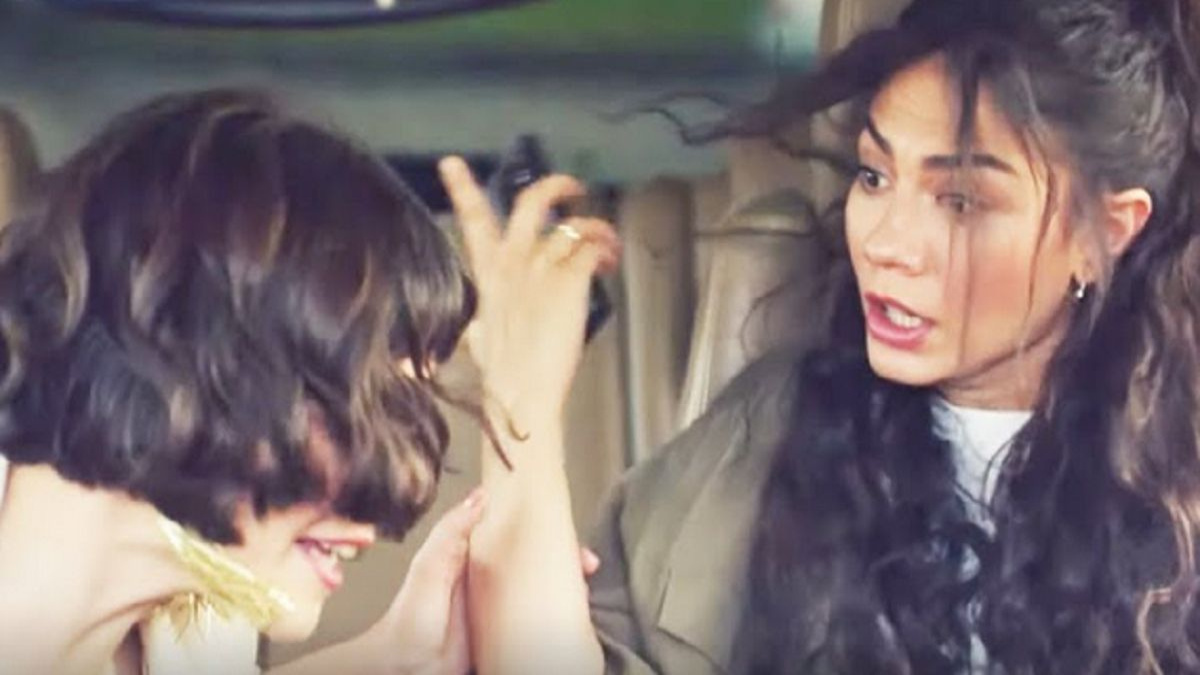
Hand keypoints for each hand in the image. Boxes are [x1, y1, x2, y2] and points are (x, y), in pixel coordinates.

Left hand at [351, 489, 600, 674]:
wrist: (405, 672)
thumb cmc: (409, 621)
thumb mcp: (429, 567)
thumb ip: (451, 532)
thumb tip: (482, 495)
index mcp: (472, 560)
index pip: (514, 536)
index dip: (542, 529)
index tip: (565, 526)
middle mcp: (490, 584)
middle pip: (538, 564)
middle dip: (565, 561)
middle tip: (586, 566)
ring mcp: (501, 613)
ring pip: (543, 594)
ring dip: (567, 591)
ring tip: (584, 594)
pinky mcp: (507, 639)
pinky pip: (539, 626)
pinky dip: (558, 621)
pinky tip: (574, 621)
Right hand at [438, 157, 619, 433]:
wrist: (522, 396)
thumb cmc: (501, 377)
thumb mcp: (476, 342)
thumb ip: (477, 325)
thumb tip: (474, 330)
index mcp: (488, 276)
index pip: (472, 223)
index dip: (462, 189)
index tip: (452, 163)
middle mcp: (513, 263)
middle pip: (529, 204)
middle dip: (554, 186)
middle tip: (574, 186)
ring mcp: (542, 270)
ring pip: (573, 225)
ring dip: (596, 227)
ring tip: (608, 241)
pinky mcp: (569, 282)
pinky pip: (591, 247)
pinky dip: (605, 247)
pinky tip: (610, 260)